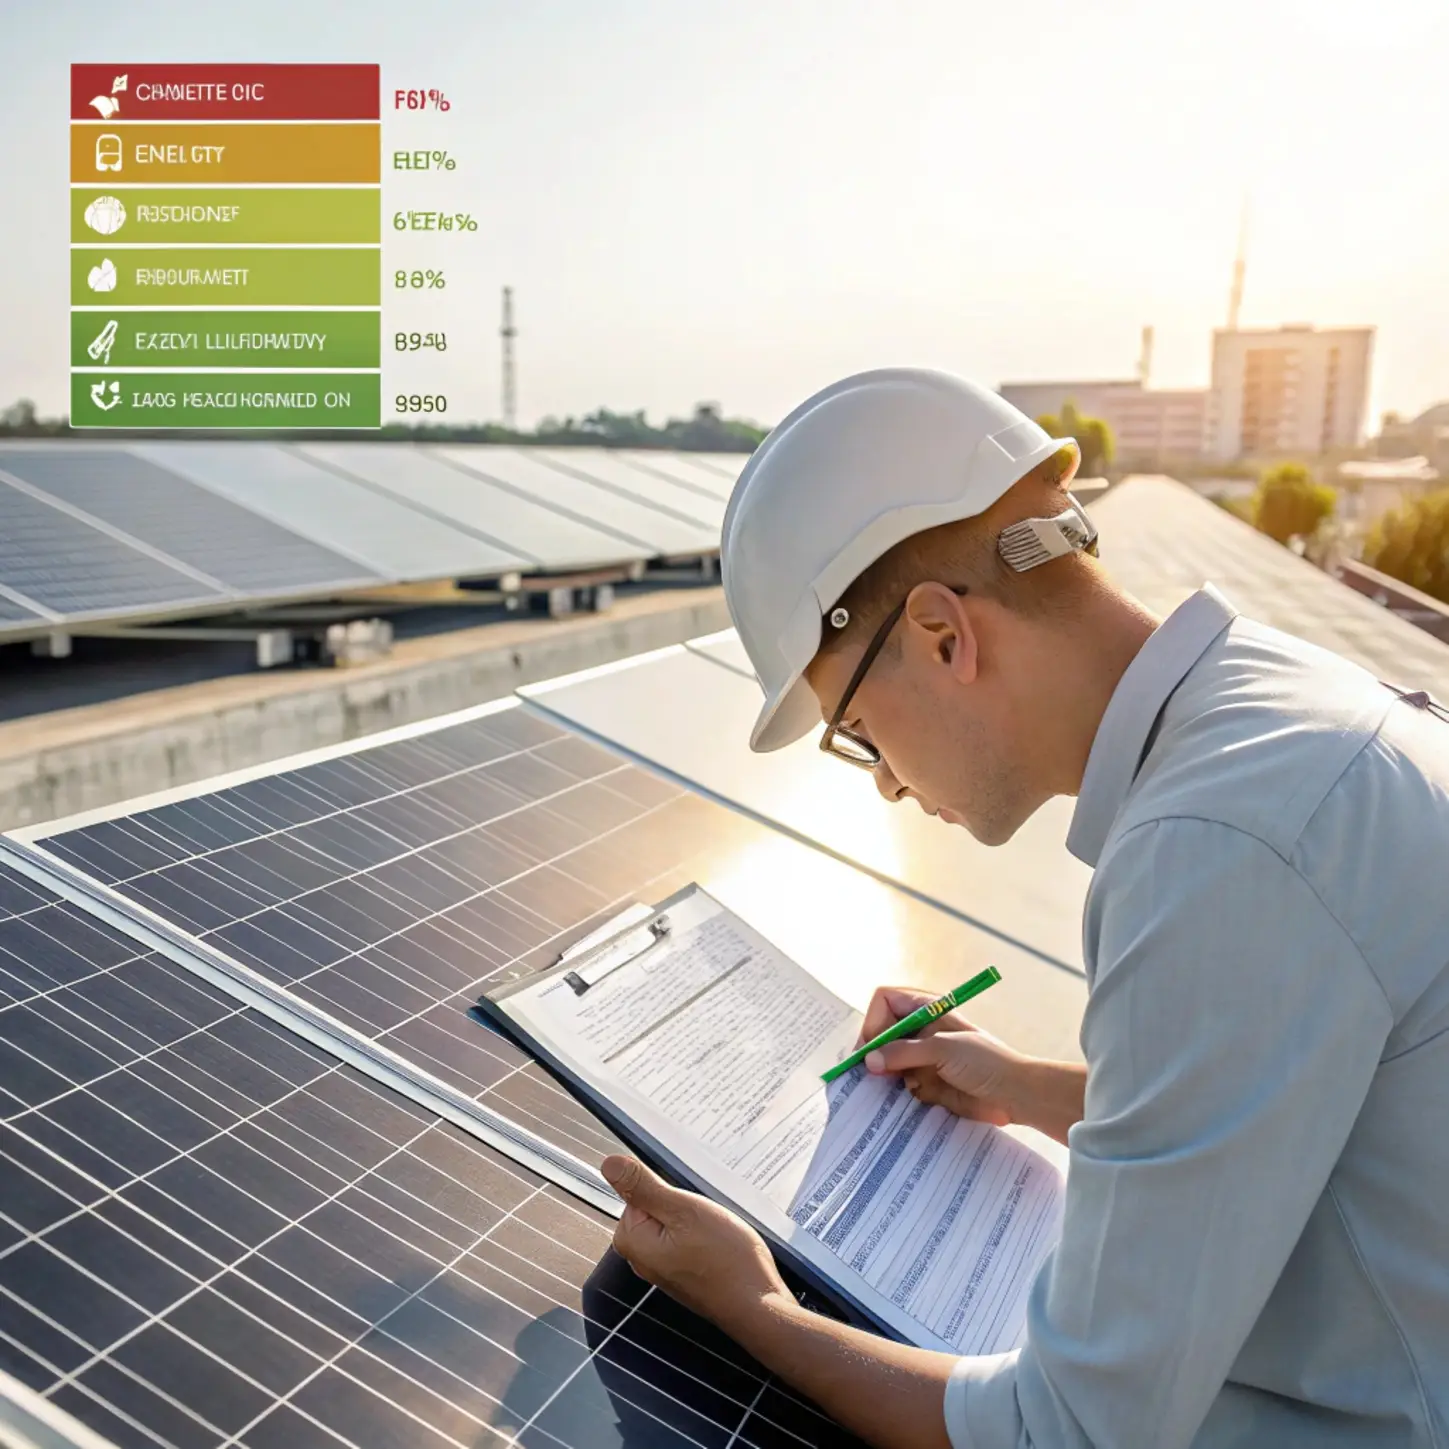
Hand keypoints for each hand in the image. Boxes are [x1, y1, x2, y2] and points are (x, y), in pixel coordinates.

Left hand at [602, 1156, 789, 1332]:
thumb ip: (644, 1187)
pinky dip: (703, 1233)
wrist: (758, 1304)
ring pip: (674, 1220)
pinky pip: (686, 1238)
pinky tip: (721, 1241)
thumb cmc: (725, 1260)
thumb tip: (610, 1164)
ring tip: (716, 1228)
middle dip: (681, 1202)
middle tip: (705, 1215)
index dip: (666, 1189)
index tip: (688, 1201)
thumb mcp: (684, 1211)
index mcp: (633, 1241)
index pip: (637, 1192)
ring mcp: (664, 1267)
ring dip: (695, 1217)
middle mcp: (642, 1258)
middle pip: (654, 1205)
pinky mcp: (684, 1272)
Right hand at [857, 985, 1027, 1126]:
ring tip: (882, 1089)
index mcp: (925, 1010)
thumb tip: (868, 1061)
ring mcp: (921, 1058)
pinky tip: (898, 1100)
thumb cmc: (984, 1061)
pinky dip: (892, 1093)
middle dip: (872, 1051)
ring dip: (881, 1075)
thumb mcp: (943, 1050)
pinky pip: (897, 1085)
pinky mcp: (924, 1083)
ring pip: (886, 1061)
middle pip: (880, 1032)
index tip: (872, 1048)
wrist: (1014, 1094)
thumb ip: (904, 1052)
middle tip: (869, 1074)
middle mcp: (919, 1031)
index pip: (885, 1002)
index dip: (874, 1021)